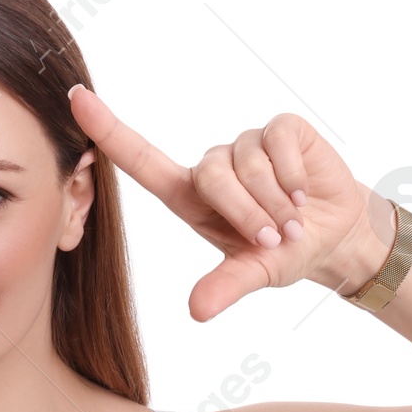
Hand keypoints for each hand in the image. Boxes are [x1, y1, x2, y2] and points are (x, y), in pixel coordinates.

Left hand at [68, 86, 394, 319]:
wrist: (336, 234)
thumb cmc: (285, 251)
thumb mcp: (255, 274)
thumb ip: (226, 287)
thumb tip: (197, 311)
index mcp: (192, 198)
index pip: (142, 160)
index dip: (108, 130)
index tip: (75, 99)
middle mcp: (214, 167)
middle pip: (211, 175)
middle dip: (245, 214)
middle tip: (272, 239)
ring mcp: (246, 144)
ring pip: (248, 163)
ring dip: (274, 202)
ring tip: (291, 220)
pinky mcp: (280, 128)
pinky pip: (277, 144)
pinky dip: (292, 177)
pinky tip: (302, 193)